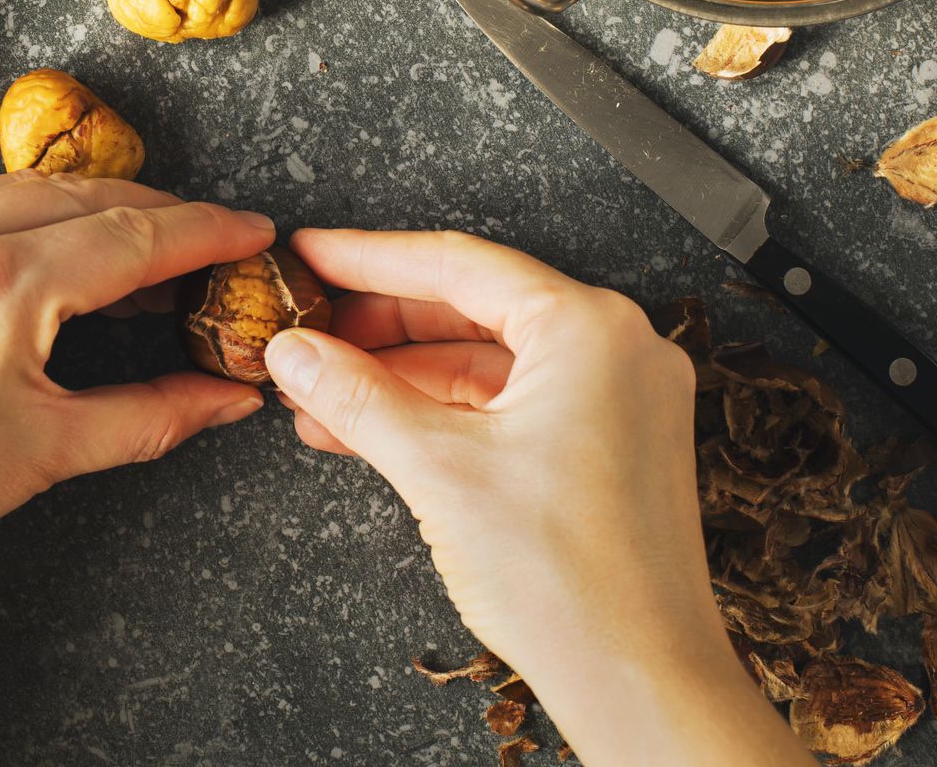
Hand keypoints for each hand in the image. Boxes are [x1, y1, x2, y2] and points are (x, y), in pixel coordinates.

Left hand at [0, 172, 273, 626]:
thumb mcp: (41, 456)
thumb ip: (149, 413)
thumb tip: (226, 397)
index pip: (132, 236)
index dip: (207, 232)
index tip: (254, 233)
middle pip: (82, 198)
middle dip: (157, 216)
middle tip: (210, 246)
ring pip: (18, 190)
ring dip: (88, 208)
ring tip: (140, 247)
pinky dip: (18, 216)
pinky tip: (48, 248)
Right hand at [265, 230, 810, 765]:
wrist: (639, 680)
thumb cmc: (572, 583)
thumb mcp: (437, 470)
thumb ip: (357, 396)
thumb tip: (296, 352)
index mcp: (589, 329)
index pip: (458, 264)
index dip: (368, 258)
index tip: (312, 256)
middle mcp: (617, 349)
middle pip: (473, 307)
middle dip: (378, 326)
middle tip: (307, 330)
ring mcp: (620, 398)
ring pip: (488, 360)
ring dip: (402, 376)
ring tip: (321, 393)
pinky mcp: (611, 444)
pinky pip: (512, 403)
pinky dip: (444, 412)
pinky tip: (376, 430)